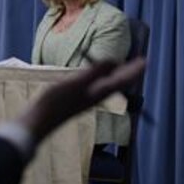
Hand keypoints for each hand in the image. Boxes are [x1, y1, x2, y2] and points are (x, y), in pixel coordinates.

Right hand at [18, 57, 146, 142]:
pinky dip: (101, 79)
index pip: (120, 80)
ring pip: (107, 85)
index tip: (145, 61)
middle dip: (127, 72)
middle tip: (138, 63)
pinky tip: (94, 78)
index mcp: (97, 92)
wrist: (38, 122)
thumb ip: (94, 72)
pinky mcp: (74, 100)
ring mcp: (84, 99)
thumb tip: (114, 61)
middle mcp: (94, 96)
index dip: (132, 70)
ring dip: (116, 75)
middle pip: (116, 83)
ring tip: (120, 68)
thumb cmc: (55, 102)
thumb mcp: (75, 83)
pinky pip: (95, 87)